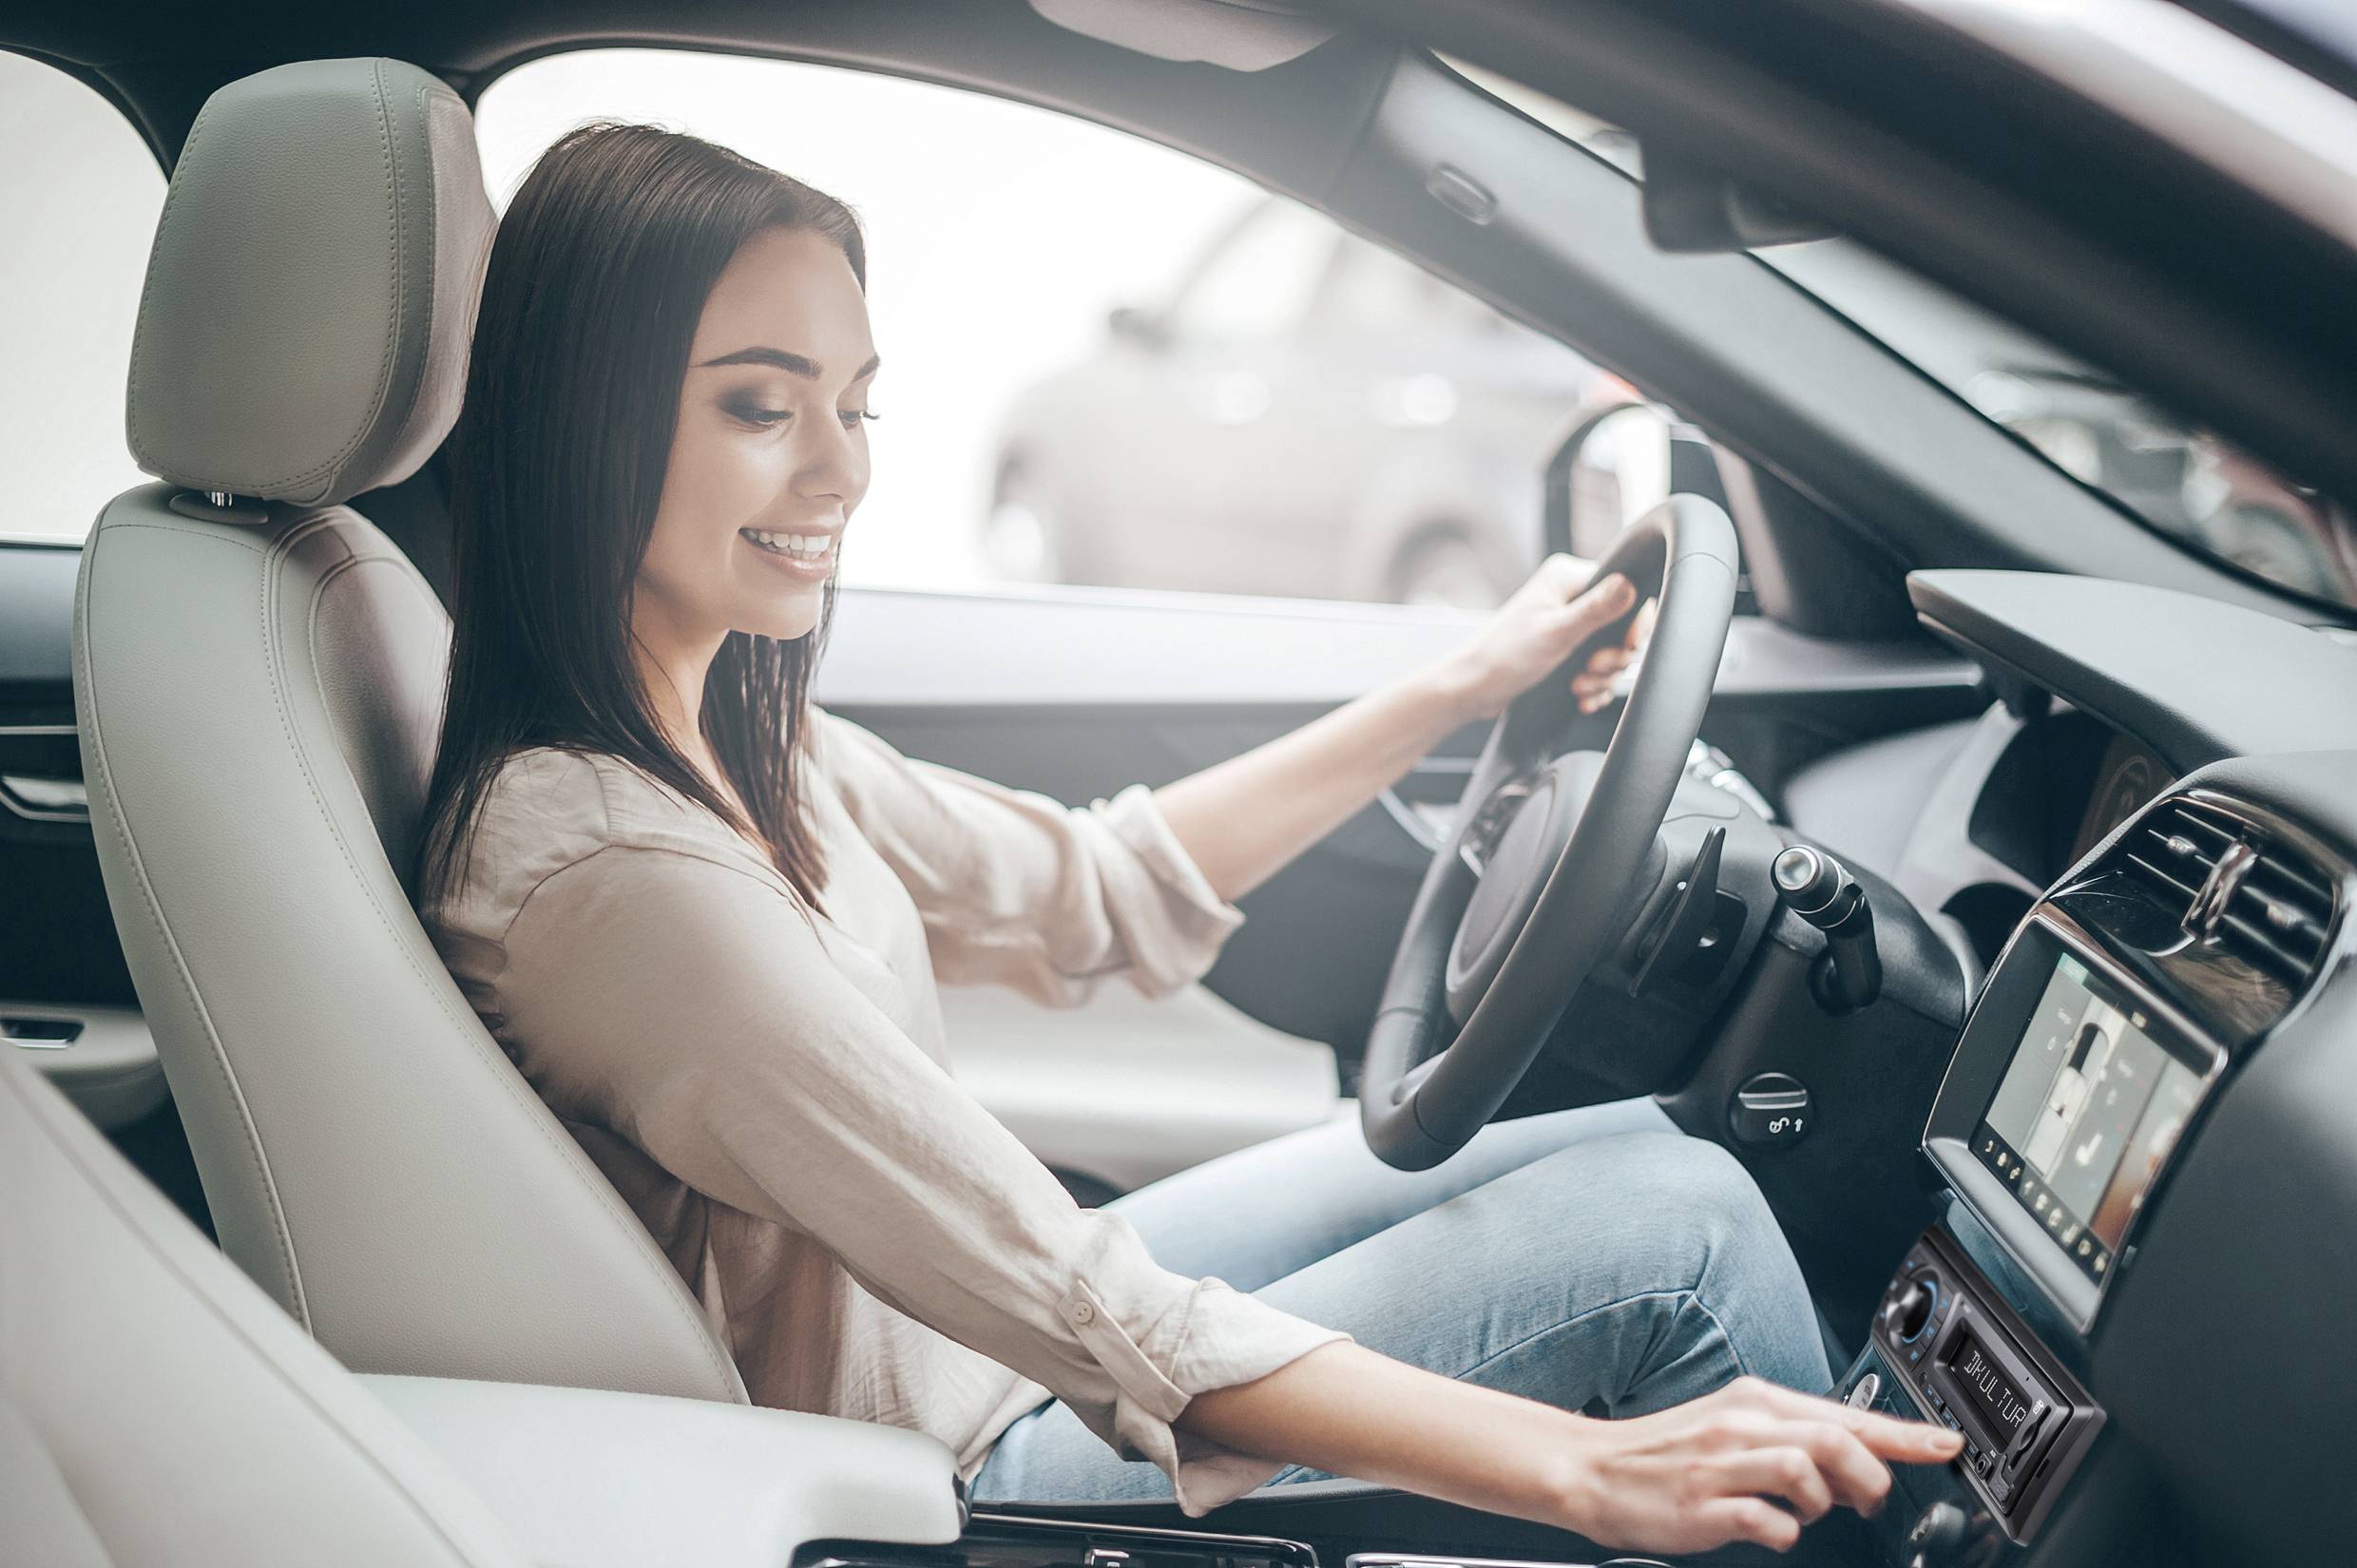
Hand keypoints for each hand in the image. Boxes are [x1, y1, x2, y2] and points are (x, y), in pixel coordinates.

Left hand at [1433, 553, 1639, 724]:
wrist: (1474, 689)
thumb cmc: (1503, 656)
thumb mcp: (1555, 632)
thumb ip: (1595, 610)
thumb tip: (1630, 584)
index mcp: (1567, 578)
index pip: (1625, 589)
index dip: (1633, 622)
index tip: (1626, 644)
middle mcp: (1570, 597)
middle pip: (1622, 625)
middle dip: (1613, 656)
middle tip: (1592, 668)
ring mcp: (1569, 625)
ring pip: (1612, 652)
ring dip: (1601, 676)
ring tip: (1579, 686)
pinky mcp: (1567, 651)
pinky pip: (1599, 669)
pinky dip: (1594, 686)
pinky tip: (1582, 697)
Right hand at [1548, 1375, 1965, 1554]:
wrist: (1591, 1469)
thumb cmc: (1665, 1454)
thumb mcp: (1730, 1425)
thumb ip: (1789, 1436)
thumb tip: (1853, 1462)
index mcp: (1752, 1400)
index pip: (1843, 1412)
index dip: (1903, 1433)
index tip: (1946, 1446)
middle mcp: (1740, 1424)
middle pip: (1834, 1437)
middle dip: (1870, 1473)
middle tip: (1871, 1500)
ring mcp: (1720, 1465)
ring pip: (1805, 1470)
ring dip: (1825, 1502)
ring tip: (1811, 1514)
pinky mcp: (1703, 1506)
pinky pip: (1767, 1520)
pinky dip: (1785, 1532)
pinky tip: (1774, 1531)